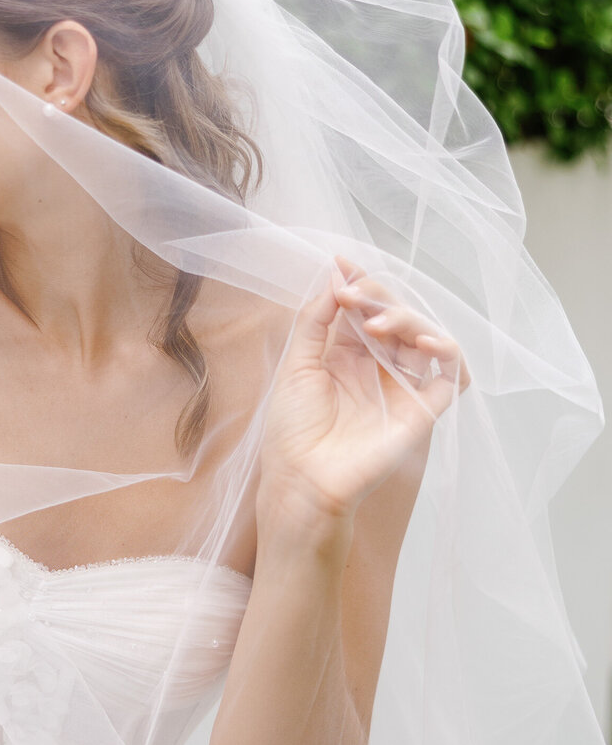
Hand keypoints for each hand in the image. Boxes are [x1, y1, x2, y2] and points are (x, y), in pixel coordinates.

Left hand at [258, 258, 470, 529]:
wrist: (302, 480)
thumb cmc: (292, 430)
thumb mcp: (296, 364)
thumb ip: (316, 320)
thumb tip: (336, 276)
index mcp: (346, 355)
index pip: (365, 308)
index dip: (359, 283)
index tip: (343, 264)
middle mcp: (377, 367)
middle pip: (396, 315)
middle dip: (378, 297)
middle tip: (355, 298)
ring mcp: (402, 387)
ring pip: (424, 336)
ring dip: (407, 319)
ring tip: (377, 325)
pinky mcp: (422, 410)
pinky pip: (450, 375)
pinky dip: (446, 352)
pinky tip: (425, 343)